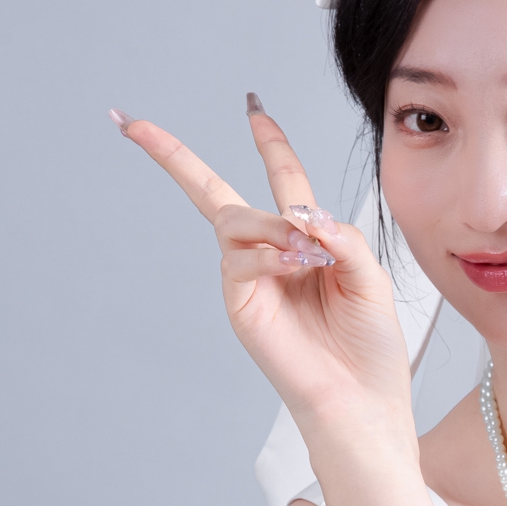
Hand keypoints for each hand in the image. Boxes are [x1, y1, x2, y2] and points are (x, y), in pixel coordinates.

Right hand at [114, 98, 414, 445]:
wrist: (360, 397)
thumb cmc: (369, 345)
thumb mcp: (370, 276)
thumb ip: (340, 236)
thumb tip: (301, 212)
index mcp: (307, 242)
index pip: (282, 180)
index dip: (269, 142)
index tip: (253, 108)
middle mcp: (271, 254)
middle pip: (215, 193)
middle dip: (174, 156)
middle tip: (135, 125)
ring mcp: (250, 277)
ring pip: (235, 220)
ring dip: (270, 225)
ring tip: (306, 254)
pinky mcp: (238, 302)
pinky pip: (239, 258)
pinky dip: (268, 254)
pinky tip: (296, 265)